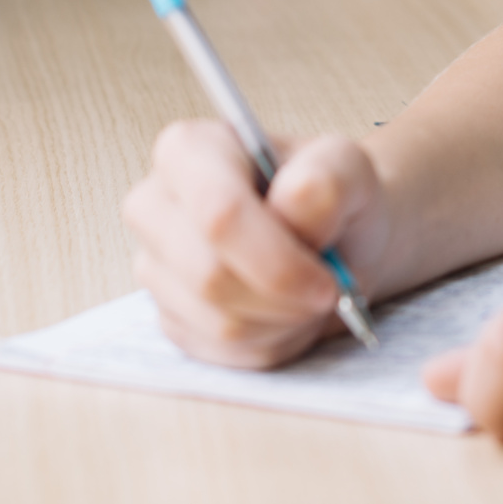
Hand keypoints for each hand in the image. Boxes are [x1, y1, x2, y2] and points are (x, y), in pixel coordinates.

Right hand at [122, 120, 389, 368]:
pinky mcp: (169, 317)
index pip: (218, 214)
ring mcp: (155, 266)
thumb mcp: (347, 168)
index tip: (328, 280)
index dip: (275, 259)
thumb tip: (291, 203)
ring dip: (283, 321)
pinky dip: (271, 342)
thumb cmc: (330, 196)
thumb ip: (326, 178)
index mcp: (189, 150)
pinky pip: (222, 353)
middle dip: (284, 296)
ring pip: (218, 323)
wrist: (334, 239)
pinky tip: (286, 312)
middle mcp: (155, 207)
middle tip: (328, 288)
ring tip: (307, 292)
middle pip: (210, 278)